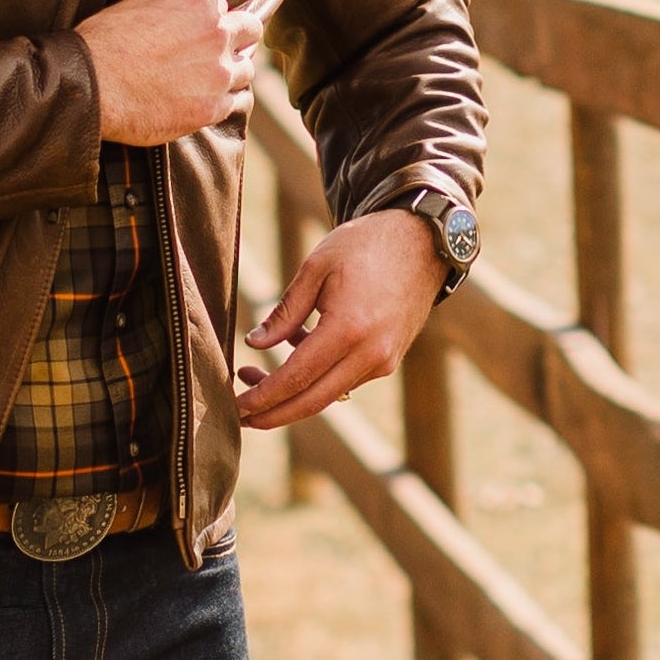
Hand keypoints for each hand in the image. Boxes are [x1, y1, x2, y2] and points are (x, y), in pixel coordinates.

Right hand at [78, 0, 265, 145]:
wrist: (93, 87)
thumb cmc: (106, 43)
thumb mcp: (138, 6)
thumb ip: (172, 8)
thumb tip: (179, 14)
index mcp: (202, 5)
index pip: (224, 8)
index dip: (212, 21)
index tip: (201, 32)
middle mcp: (219, 36)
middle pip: (250, 33)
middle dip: (239, 40)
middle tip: (221, 51)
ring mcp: (219, 75)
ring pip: (246, 70)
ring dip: (232, 73)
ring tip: (210, 81)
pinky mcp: (212, 109)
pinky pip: (237, 102)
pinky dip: (227, 101)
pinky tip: (213, 101)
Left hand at [237, 210, 447, 428]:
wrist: (422, 242)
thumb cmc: (365, 246)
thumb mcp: (315, 268)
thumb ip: (285, 312)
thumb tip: (255, 344)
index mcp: (349, 329)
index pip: (296, 377)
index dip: (263, 396)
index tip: (237, 406)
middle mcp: (371, 354)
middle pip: (312, 401)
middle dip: (273, 414)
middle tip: (240, 417)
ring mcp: (383, 361)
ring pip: (327, 394)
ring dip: (290, 393)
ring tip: (252, 372)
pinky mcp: (387, 361)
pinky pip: (343, 380)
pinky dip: (315, 376)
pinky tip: (294, 350)